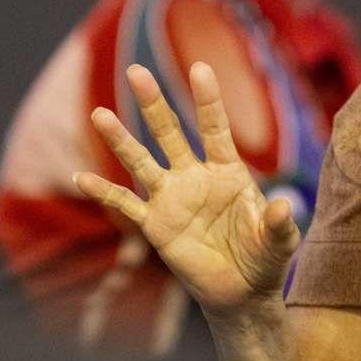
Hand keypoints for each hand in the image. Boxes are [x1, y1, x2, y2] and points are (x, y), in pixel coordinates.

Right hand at [75, 62, 300, 312]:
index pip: (215, 128)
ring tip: (99, 115)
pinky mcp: (155, 225)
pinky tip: (80, 178)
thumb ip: (277, 224)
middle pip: (170, 133)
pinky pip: (125, 206)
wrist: (241, 293)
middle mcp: (195, 177)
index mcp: (228, 171)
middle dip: (154, 104)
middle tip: (136, 72)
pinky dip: (104, 193)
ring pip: (141, 162)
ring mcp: (172, 199)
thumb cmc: (264, 259)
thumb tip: (279, 206)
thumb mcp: (278, 242)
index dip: (208, 99)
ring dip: (120, 140)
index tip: (200, 67)